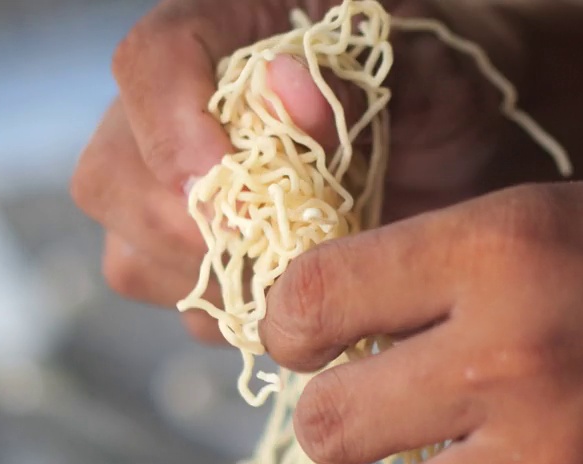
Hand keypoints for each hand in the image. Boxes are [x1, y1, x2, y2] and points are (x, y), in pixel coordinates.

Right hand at [71, 0, 555, 341]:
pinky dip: (240, 314)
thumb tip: (280, 91)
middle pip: (110, 173)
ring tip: (304, 266)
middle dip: (185, 228)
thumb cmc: (447, 88)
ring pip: (132, 254)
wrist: (472, 153)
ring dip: (216, 279)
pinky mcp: (199, 261)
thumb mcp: (428, 68)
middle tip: (274, 246)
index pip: (149, 60)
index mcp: (225, 29)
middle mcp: (179, 111)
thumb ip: (352, 73)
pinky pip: (183, 306)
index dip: (170, 125)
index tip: (224, 182)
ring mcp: (177, 192)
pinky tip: (302, 292)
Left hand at [270, 174, 582, 463]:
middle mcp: (512, 358)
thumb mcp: (577, 208)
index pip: (315, 295)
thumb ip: (463, 255)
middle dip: (316, 429)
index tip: (299, 341)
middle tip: (343, 428)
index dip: (285, 324)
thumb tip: (363, 303)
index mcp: (502, 250)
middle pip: (328, 423)